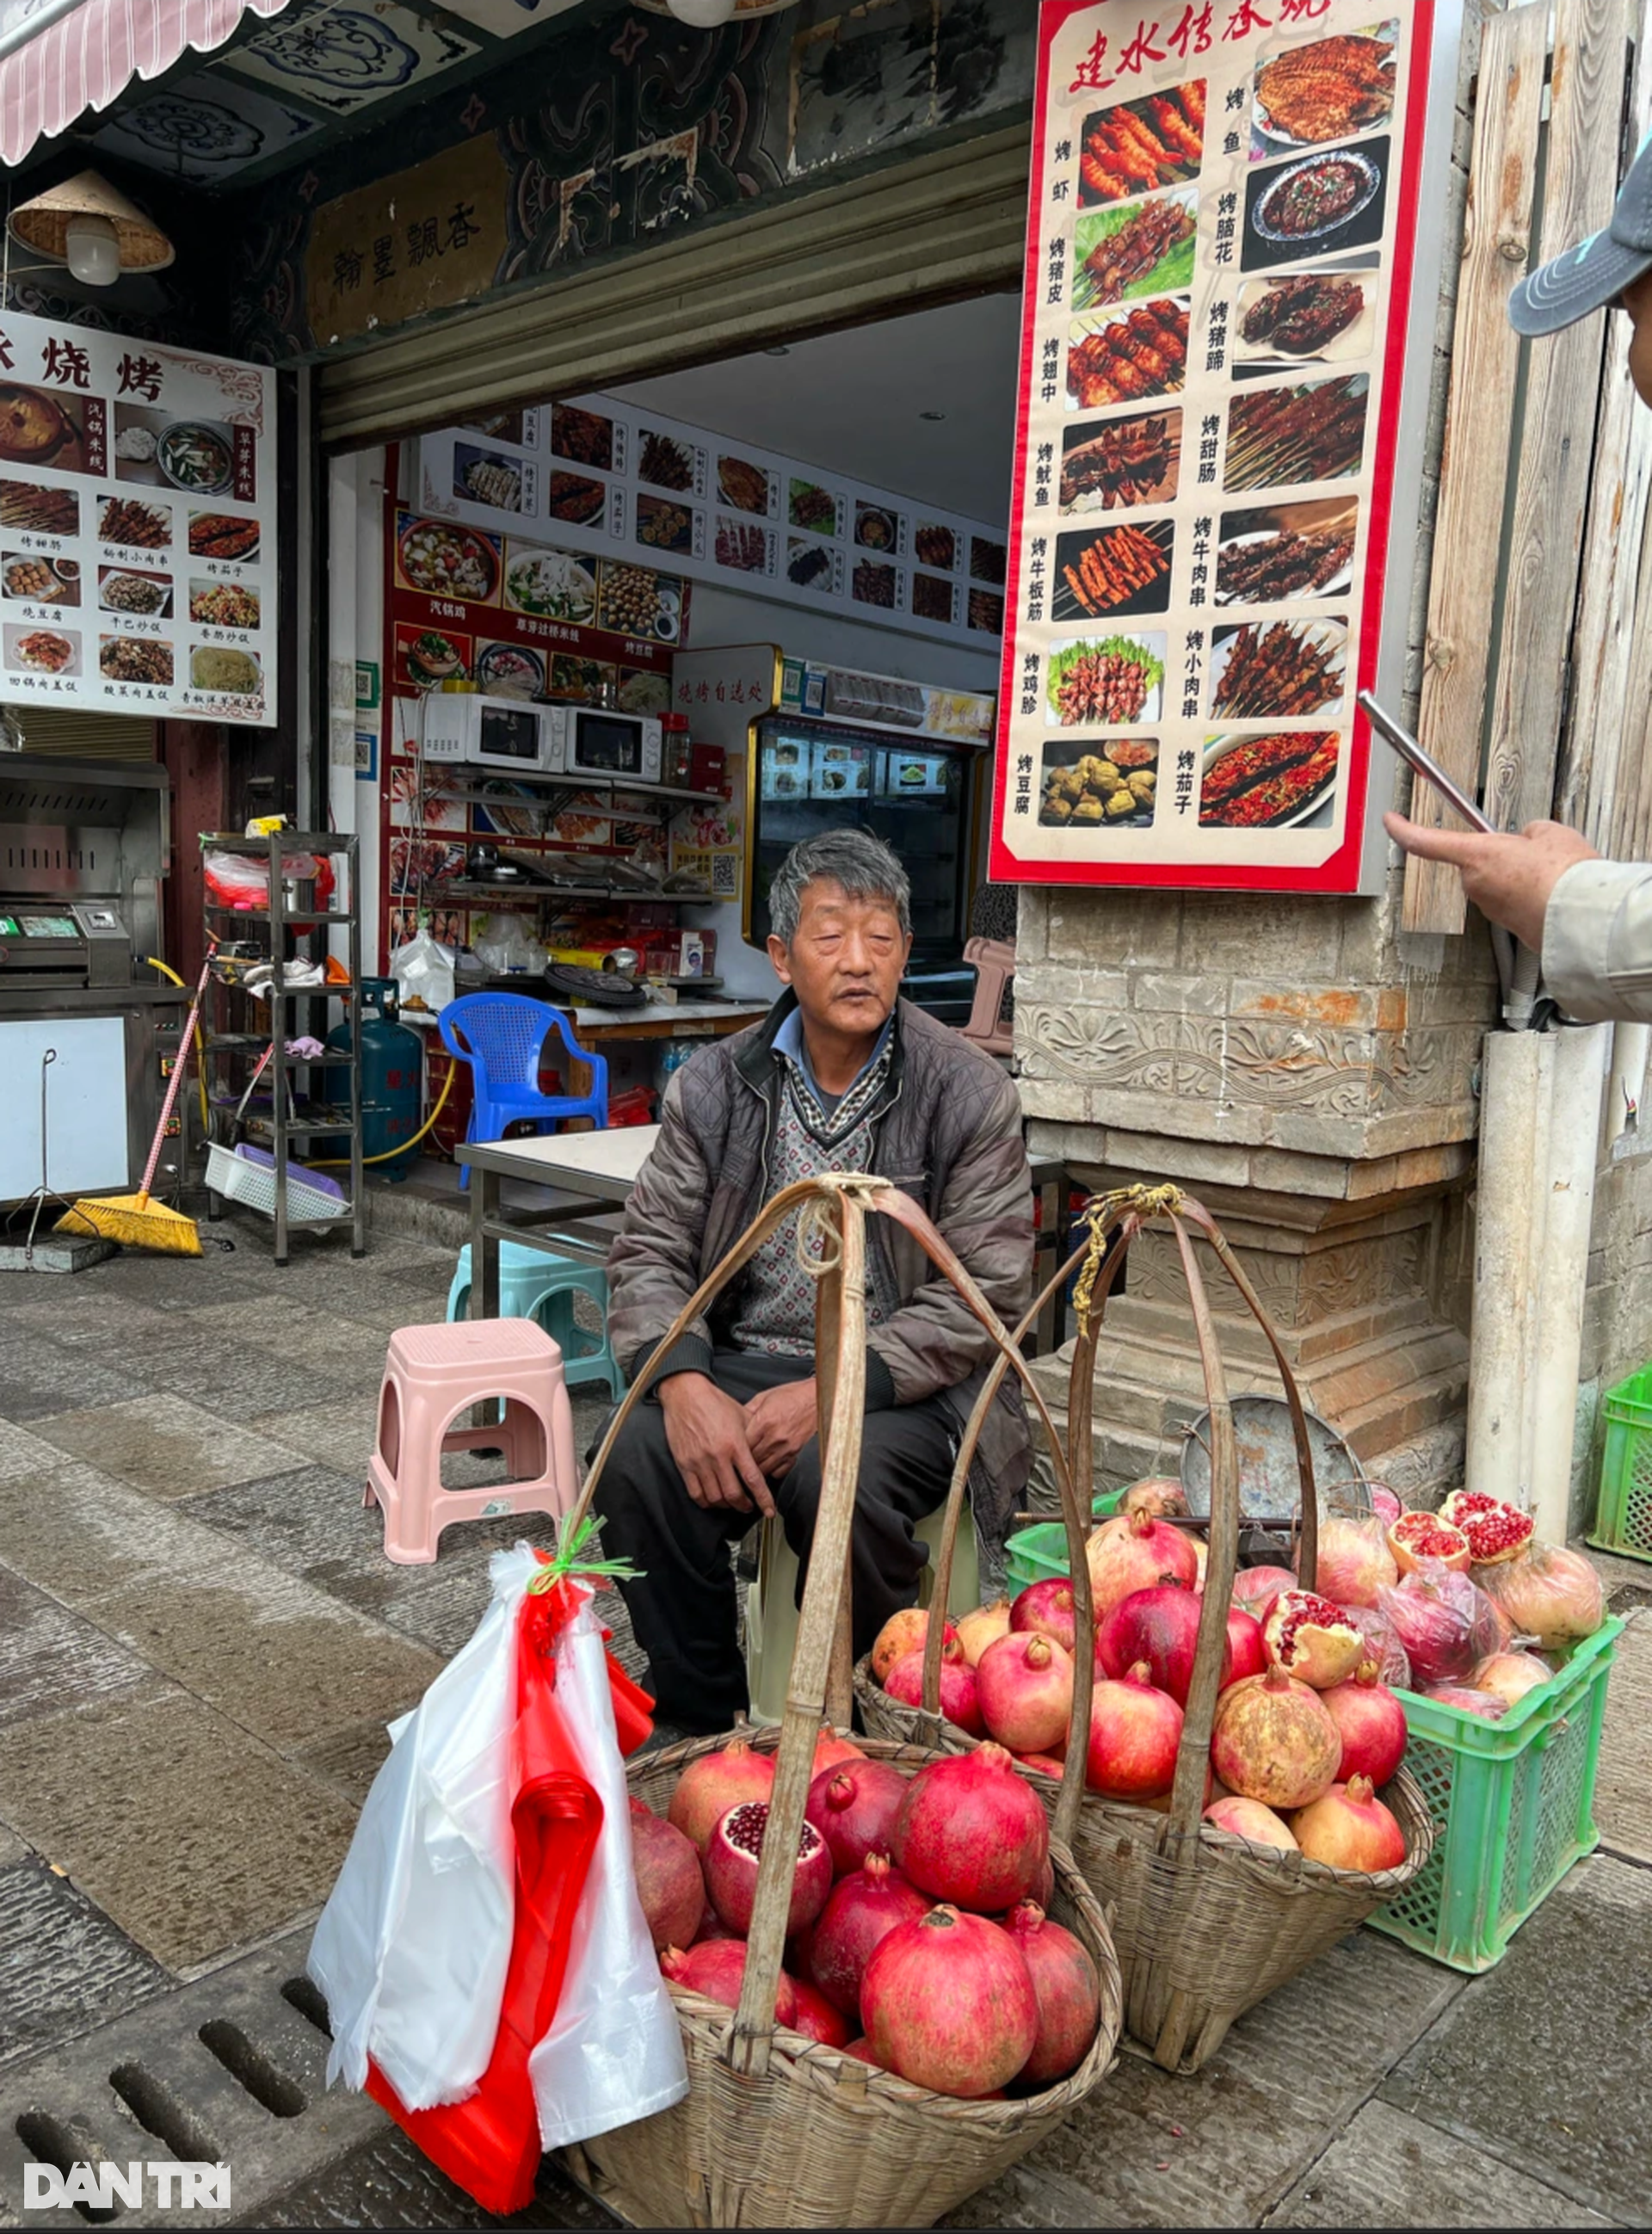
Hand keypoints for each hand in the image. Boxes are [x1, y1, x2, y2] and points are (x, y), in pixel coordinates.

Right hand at [658, 1374, 774, 1516]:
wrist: (685, 1393)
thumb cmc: (714, 1402)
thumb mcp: (742, 1415)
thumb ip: (755, 1435)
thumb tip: (767, 1451)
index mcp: (735, 1444)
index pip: (753, 1480)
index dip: (763, 1499)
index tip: (769, 1511)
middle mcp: (717, 1456)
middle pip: (733, 1494)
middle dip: (744, 1506)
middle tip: (749, 1506)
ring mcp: (699, 1461)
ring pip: (714, 1498)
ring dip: (726, 1505)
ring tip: (731, 1502)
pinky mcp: (684, 1464)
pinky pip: (695, 1493)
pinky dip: (706, 1502)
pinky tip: (713, 1499)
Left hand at [744, 1377, 818, 1479]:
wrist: (817, 1398)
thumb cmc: (792, 1395)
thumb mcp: (764, 1397)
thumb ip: (748, 1411)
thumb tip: (734, 1422)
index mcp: (764, 1421)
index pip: (742, 1444)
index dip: (734, 1448)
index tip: (729, 1450)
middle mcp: (775, 1437)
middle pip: (751, 1459)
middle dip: (743, 1461)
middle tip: (736, 1462)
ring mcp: (786, 1447)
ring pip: (763, 1469)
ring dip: (755, 1468)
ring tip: (749, 1466)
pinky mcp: (795, 1453)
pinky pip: (779, 1471)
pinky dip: (771, 1470)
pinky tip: (766, 1465)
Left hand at [1383, 814, 1597, 950]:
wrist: (1583, 920)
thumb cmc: (1566, 878)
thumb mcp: (1551, 832)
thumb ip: (1531, 833)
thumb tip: (1531, 841)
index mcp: (1477, 856)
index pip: (1426, 842)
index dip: (1404, 829)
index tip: (1391, 821)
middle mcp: (1476, 885)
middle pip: (1480, 861)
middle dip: (1504, 854)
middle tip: (1537, 853)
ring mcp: (1492, 909)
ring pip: (1501, 882)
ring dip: (1522, 877)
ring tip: (1553, 876)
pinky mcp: (1509, 927)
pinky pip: (1517, 902)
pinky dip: (1534, 896)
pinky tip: (1554, 894)